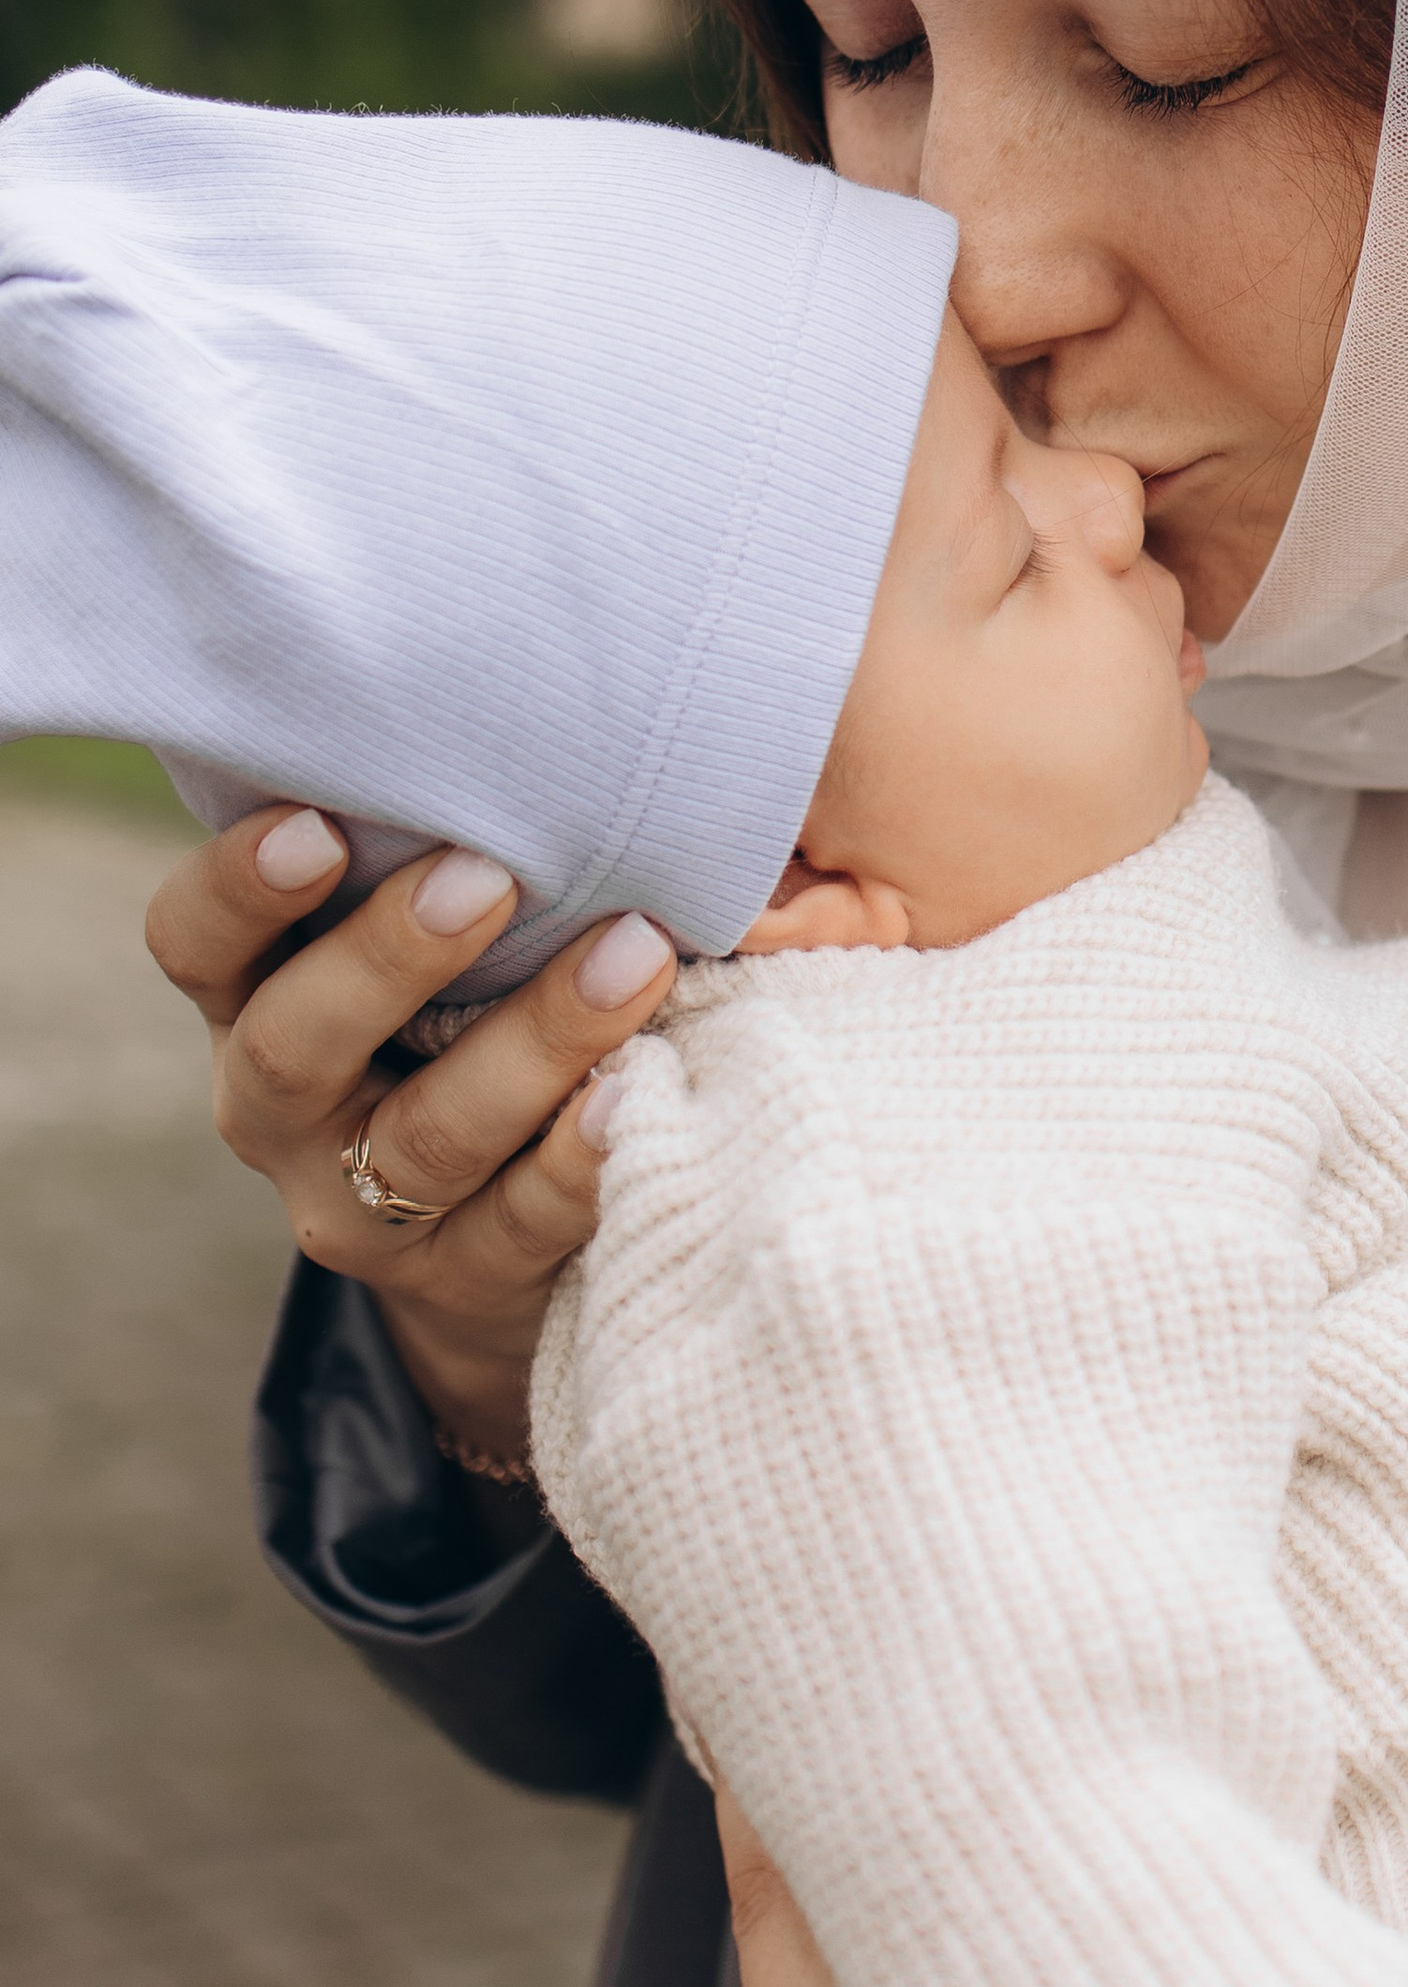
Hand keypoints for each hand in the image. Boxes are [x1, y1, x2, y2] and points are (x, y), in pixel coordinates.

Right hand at [145, 802, 676, 1464]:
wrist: (503, 1221)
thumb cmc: (474, 1002)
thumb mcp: (429, 935)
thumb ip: (440, 845)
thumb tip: (535, 711)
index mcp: (252, 996)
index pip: (194, 942)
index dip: (237, 887)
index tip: (318, 824)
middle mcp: (280, 1105)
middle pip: (296, 1045)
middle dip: (389, 959)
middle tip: (487, 875)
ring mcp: (360, 1206)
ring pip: (424, 1139)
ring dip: (531, 1043)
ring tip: (633, 959)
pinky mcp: (462, 1276)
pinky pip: (518, 1225)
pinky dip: (578, 1159)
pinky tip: (633, 1095)